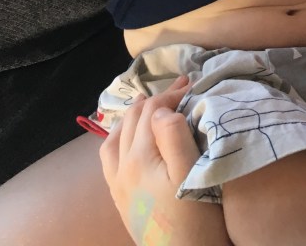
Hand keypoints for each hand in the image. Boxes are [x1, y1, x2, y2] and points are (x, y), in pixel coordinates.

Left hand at [99, 77, 225, 245]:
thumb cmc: (196, 219)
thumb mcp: (191, 174)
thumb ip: (174, 136)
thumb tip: (160, 110)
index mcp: (140, 158)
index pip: (152, 111)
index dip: (171, 94)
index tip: (192, 85)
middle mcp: (121, 168)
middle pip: (132, 119)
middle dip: (155, 100)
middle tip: (179, 90)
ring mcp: (117, 184)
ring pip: (116, 136)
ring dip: (133, 116)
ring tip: (147, 105)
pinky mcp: (120, 198)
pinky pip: (109, 157)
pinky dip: (119, 137)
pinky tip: (130, 139)